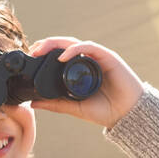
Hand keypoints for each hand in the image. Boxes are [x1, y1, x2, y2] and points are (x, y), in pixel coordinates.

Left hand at [25, 37, 143, 128]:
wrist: (128, 115)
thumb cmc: (105, 111)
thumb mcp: (75, 108)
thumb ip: (56, 104)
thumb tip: (33, 103)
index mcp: (79, 70)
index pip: (60, 55)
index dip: (45, 53)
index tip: (31, 57)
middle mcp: (87, 61)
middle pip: (64, 45)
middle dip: (47, 44)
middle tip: (33, 50)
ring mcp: (97, 58)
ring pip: (74, 42)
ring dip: (56, 43)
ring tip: (42, 49)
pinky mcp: (108, 57)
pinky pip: (89, 48)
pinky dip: (75, 49)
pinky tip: (63, 57)